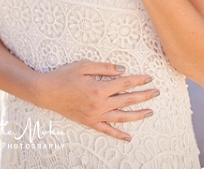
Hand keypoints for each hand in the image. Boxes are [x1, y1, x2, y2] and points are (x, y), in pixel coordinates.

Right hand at [34, 60, 157, 140]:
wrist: (46, 92)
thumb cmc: (64, 76)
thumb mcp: (84, 65)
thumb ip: (105, 68)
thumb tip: (123, 70)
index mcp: (99, 88)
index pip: (125, 83)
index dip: (139, 80)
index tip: (150, 78)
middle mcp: (99, 104)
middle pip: (127, 100)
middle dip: (144, 95)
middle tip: (157, 92)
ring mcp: (94, 115)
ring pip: (121, 117)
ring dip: (137, 115)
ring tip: (150, 112)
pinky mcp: (89, 122)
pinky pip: (106, 130)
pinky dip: (118, 135)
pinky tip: (129, 137)